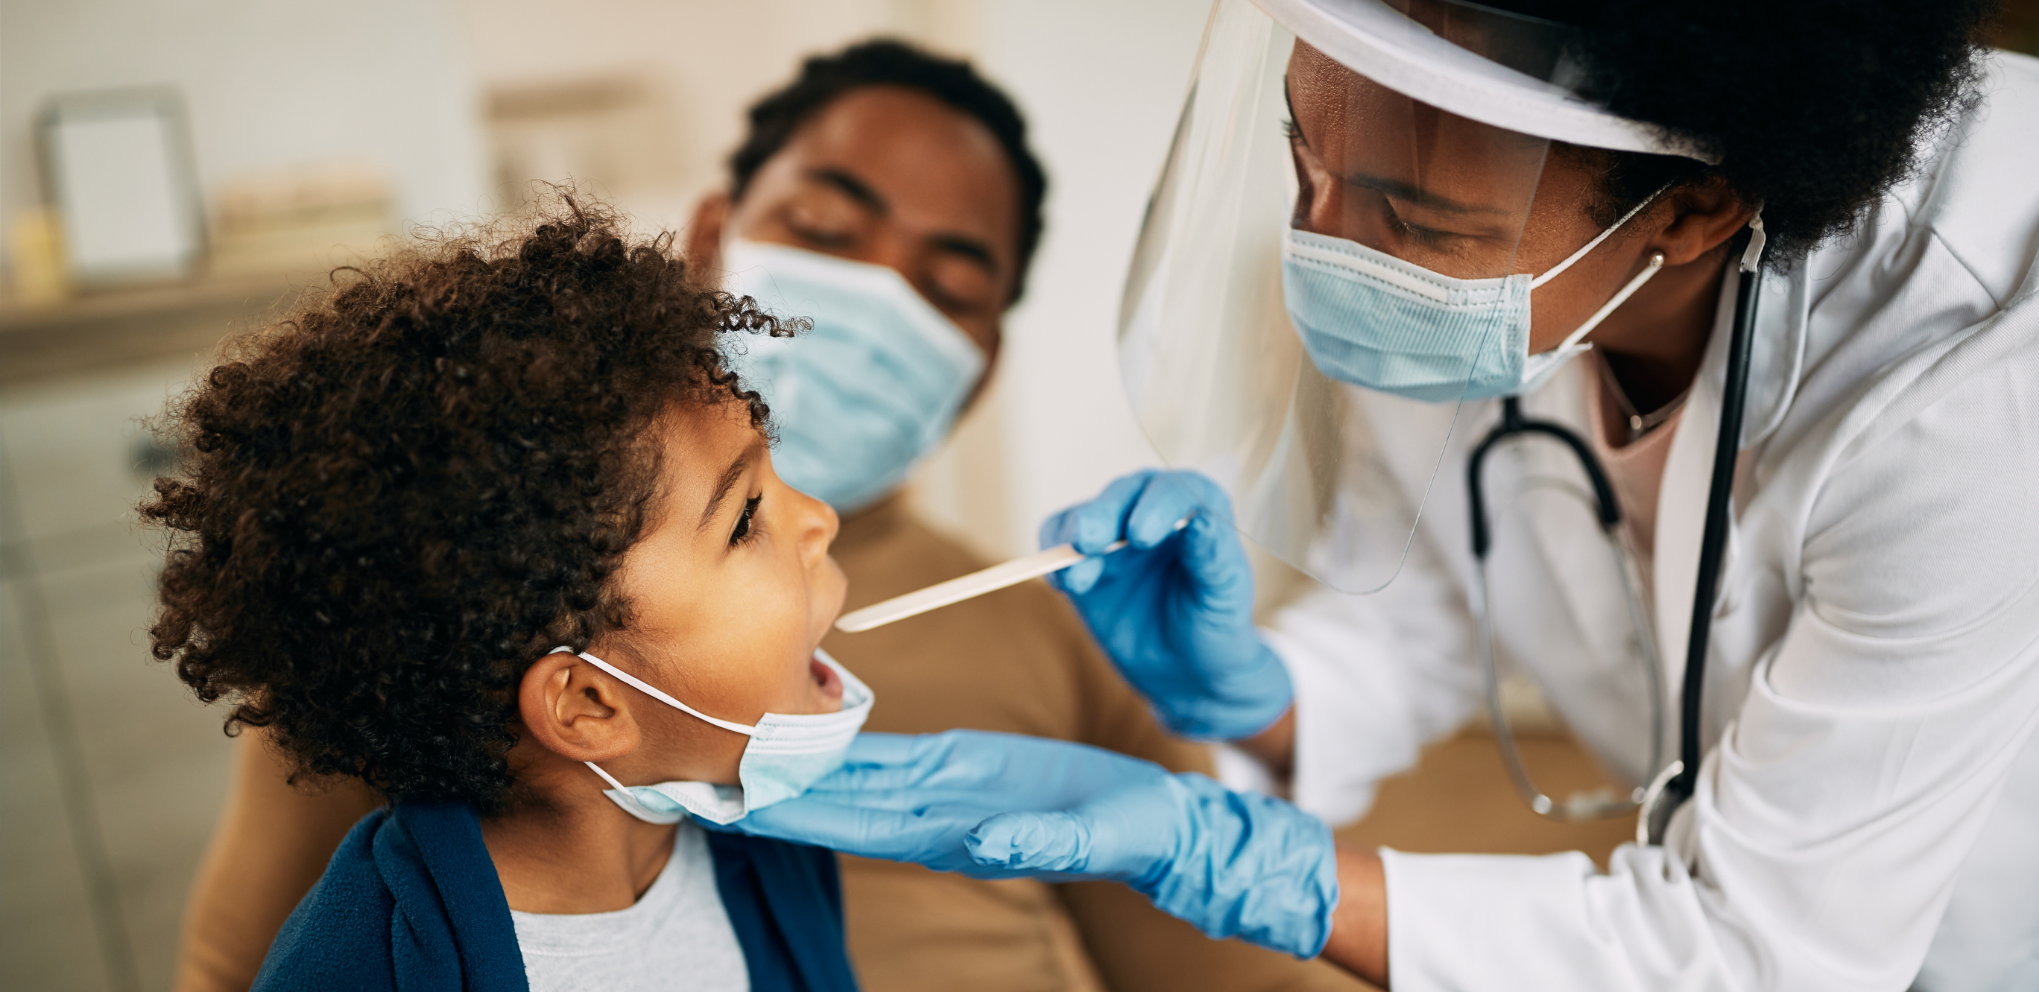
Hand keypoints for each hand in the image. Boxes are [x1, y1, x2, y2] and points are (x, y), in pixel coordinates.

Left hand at [713, 731, 1338, 956]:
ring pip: (857, 776)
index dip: (801, 815)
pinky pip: (893, 754)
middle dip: (776, 789)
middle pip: (840, 801)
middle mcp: (938, 816)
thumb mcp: (1093, 838)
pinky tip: (814, 727)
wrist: (1162, 825)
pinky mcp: (965, 764)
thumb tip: (981, 848)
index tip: (742, 802)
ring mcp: (948, 792)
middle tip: (707, 766)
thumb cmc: (1133, 836)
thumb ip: (1039, 845)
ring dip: (800, 764)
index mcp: (960, 835)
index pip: (860, 825)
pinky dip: (849, 743)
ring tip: (740, 740)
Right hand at [1038, 469, 1292, 740]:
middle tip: (1090, 542)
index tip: (1141, 536)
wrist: (1185, 668)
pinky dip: (1053, 561)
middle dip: (1102, 516)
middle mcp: (1151, 509)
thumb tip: (1201, 520)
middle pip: (1122, 495)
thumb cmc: (1215, 625)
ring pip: (1083, 517)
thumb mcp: (1223, 594)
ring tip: (1077, 579)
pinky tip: (1062, 584)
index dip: (1156, 508)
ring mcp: (1113, 533)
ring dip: (1072, 540)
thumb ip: (1212, 555)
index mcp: (1195, 508)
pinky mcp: (1082, 560)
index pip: (1174, 491)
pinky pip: (1057, 545)